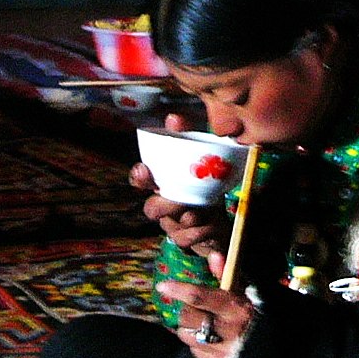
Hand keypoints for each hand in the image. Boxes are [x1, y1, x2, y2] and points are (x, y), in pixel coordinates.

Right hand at [129, 113, 228, 252]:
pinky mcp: (187, 239)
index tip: (145, 170)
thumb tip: (172, 117)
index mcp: (164, 184)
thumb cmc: (204, 185)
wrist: (218, 219)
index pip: (141, 180)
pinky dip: (198, 233)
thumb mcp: (199, 159)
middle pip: (152, 208)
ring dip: (184, 219)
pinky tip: (209, 227)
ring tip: (198, 213)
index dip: (139, 176)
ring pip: (170, 226)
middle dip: (165, 204)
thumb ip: (185, 137)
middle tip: (181, 199)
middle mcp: (164, 205)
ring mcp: (174, 225)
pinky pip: (186, 240)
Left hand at [157, 262, 254, 357]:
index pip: (200, 297)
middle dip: (186, 310)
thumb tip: (214, 256)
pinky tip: (211, 339)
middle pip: (187, 316)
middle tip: (195, 308)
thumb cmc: (258, 315)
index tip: (163, 285)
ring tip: (205, 324)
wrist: (274, 349)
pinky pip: (195, 351)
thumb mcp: (246, 292)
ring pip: (186, 335)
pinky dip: (198, 343)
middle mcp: (228, 330)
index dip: (179, 290)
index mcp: (236, 308)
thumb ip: (227, 275)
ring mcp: (222, 350)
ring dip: (190, 328)